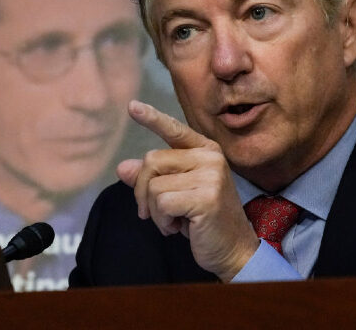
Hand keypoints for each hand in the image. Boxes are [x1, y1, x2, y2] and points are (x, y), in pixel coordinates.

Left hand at [117, 100, 259, 281]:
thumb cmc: (202, 219)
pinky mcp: (206, 197)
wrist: (233, 249)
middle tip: (155, 212)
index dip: (151, 118)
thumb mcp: (175, 193)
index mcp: (204, 150)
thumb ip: (151, 177)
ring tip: (175, 220)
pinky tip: (179, 228)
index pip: (173, 129)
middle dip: (142, 191)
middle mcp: (210, 157)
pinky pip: (161, 203)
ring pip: (153, 185)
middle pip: (151, 161)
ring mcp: (210, 175)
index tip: (131, 106)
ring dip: (154, 211)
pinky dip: (161, 221)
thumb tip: (122, 167)